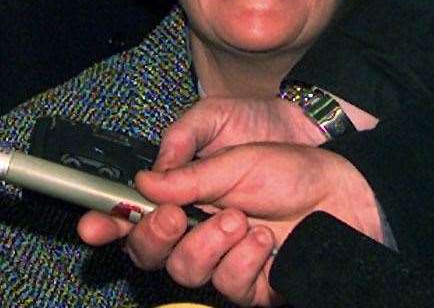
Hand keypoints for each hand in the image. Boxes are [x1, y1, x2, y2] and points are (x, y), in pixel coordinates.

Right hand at [88, 144, 381, 305]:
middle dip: (154, 235)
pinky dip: (244, 260)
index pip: (129, 215)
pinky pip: (230, 287)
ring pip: (185, 272)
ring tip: (241, 217)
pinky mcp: (251, 284)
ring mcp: (221, 260)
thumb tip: (145, 183)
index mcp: (179, 196)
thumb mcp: (227, 146)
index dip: (104, 222)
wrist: (341, 185)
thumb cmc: (282, 159)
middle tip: (176, 216)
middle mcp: (193, 231)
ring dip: (210, 244)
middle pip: (146, 253)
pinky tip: (264, 239)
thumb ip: (184, 166)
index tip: (92, 225)